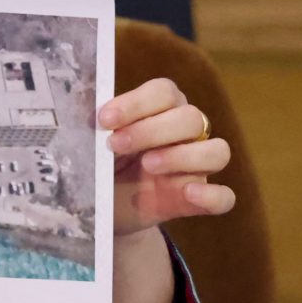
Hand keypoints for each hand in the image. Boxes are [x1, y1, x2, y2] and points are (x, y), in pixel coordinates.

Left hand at [99, 78, 236, 239]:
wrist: (104, 210)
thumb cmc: (101, 167)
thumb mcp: (91, 145)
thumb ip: (90, 124)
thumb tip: (77, 102)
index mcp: (160, 111)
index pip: (164, 92)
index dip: (136, 102)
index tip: (104, 119)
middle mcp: (185, 134)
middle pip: (192, 118)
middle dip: (152, 130)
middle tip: (115, 145)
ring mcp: (196, 168)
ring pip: (218, 151)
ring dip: (184, 156)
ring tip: (148, 166)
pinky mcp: (198, 201)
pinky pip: (224, 197)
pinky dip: (211, 195)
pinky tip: (187, 194)